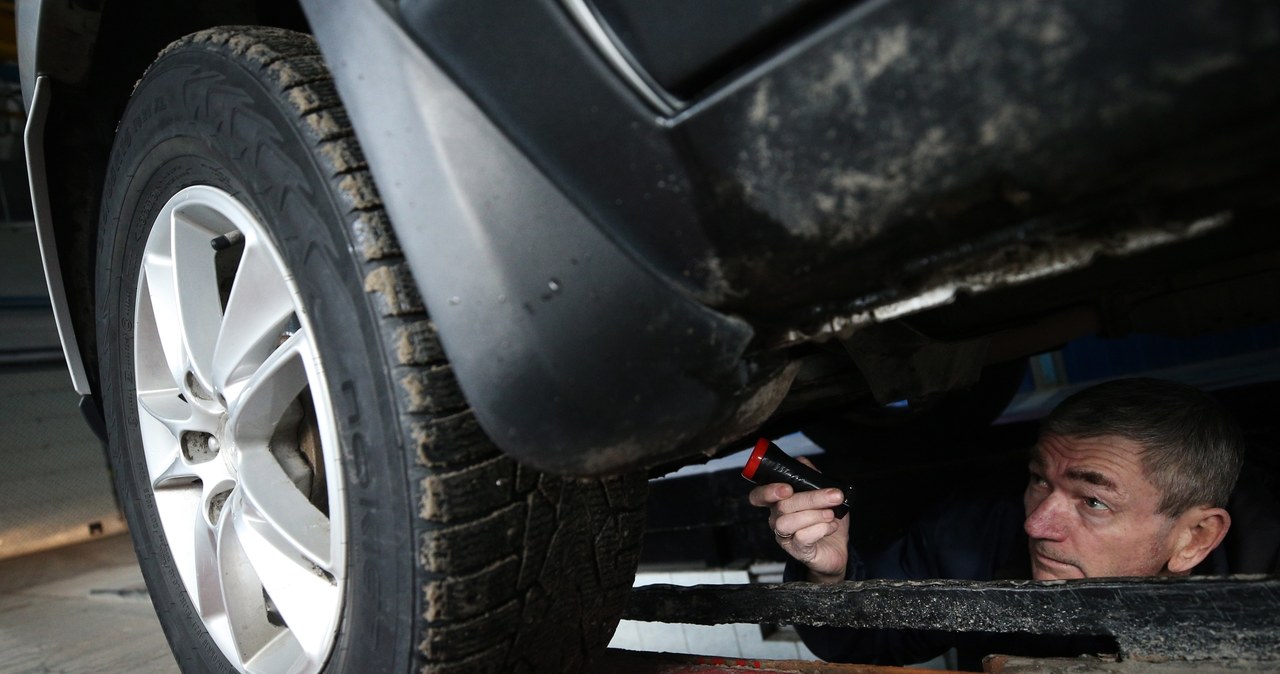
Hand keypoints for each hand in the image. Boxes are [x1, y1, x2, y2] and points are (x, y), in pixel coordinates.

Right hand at [747, 457, 849, 582]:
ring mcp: (785, 536)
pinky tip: (831, 526)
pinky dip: (820, 529)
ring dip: (814, 515)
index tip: (787, 488)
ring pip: (787, 522)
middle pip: (782, 506)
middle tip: (834, 495)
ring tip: (830, 514)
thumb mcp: (822, 494)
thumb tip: (802, 461)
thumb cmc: (827, 520)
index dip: (768, 491)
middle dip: (811, 498)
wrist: (837, 549)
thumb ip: (811, 477)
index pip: (758, 496)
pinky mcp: (797, 550)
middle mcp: (777, 519)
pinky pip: (802, 538)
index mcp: (779, 503)